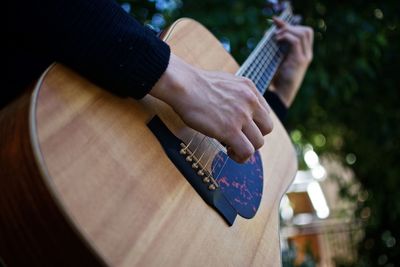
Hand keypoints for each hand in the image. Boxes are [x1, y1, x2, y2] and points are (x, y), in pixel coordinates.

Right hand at [150, 54, 273, 162]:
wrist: (183, 85)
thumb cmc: (195, 85)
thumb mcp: (225, 83)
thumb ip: (236, 95)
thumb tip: (234, 111)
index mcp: (249, 88)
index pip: (265, 113)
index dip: (253, 125)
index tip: (240, 128)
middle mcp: (250, 101)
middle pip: (266, 129)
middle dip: (253, 137)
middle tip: (237, 138)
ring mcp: (241, 116)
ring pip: (258, 142)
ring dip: (246, 148)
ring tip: (231, 147)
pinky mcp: (230, 130)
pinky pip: (247, 151)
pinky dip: (240, 157)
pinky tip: (229, 152)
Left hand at [271, 17, 313, 106]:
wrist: (279, 95)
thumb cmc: (275, 80)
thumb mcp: (276, 60)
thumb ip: (276, 48)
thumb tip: (268, 33)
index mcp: (302, 54)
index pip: (305, 33)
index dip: (292, 26)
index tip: (277, 23)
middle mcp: (306, 55)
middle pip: (307, 31)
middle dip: (290, 27)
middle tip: (276, 30)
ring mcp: (304, 57)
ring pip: (303, 33)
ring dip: (288, 31)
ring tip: (276, 37)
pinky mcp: (299, 61)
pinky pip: (296, 41)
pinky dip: (286, 37)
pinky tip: (277, 40)